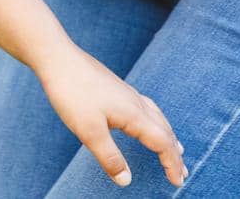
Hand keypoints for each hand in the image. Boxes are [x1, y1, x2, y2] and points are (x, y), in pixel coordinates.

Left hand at [36, 46, 186, 188]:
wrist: (57, 57)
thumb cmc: (71, 92)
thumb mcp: (88, 131)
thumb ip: (109, 156)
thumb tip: (126, 181)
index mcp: (134, 114)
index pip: (163, 143)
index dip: (172, 164)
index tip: (178, 182)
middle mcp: (136, 102)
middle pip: (165, 130)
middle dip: (174, 152)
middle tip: (183, 171)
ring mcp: (126, 92)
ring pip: (156, 116)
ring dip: (167, 135)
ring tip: (175, 147)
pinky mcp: (116, 87)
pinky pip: (146, 107)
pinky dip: (154, 120)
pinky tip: (144, 119)